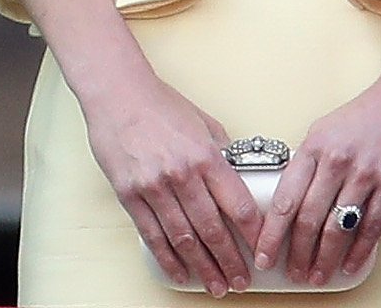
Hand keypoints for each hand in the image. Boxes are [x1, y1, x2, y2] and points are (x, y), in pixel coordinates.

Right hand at [85, 74, 261, 296]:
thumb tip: (237, 177)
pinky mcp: (131, 196)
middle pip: (213, 229)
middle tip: (240, 281)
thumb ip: (221, 152)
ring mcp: (155, 187)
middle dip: (231, 261)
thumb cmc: (161, 104)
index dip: (253, 233)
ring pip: (185, 239)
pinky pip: (154, 236)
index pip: (238, 204)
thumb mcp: (203, 122)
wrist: (119, 94)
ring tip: (217, 285)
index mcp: (206, 155)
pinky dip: (169, 259)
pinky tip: (182, 272)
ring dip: (203, 267)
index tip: (261, 250)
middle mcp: (183, 174)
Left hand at [254, 69, 380, 287]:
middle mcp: (337, 160)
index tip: (264, 255)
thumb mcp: (328, 129)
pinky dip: (358, 252)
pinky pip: (371, 227)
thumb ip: (310, 162)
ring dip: (325, 259)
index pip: (285, 198)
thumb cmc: (369, 113)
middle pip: (308, 219)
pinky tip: (349, 265)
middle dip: (297, 254)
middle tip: (294, 273)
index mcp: (315, 145)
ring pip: (337, 228)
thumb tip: (293, 200)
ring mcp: (365, 173)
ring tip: (318, 275)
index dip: (271, 234)